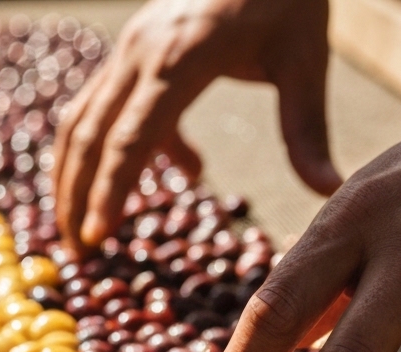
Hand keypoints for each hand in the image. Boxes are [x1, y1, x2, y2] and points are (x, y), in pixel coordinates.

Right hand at [53, 0, 339, 254]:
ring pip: (82, 121)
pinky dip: (113, 148)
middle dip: (76, 198)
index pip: (133, 138)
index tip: (96, 237)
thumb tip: (328, 191)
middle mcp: (142, 51)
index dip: (109, 191)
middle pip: (90, 136)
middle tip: (77, 255)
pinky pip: (104, 106)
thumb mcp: (306, 60)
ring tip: (81, 230)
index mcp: (182, 57)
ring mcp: (129, 48)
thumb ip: (307, 130)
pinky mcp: (131, 49)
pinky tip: (175, 171)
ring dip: (73, 179)